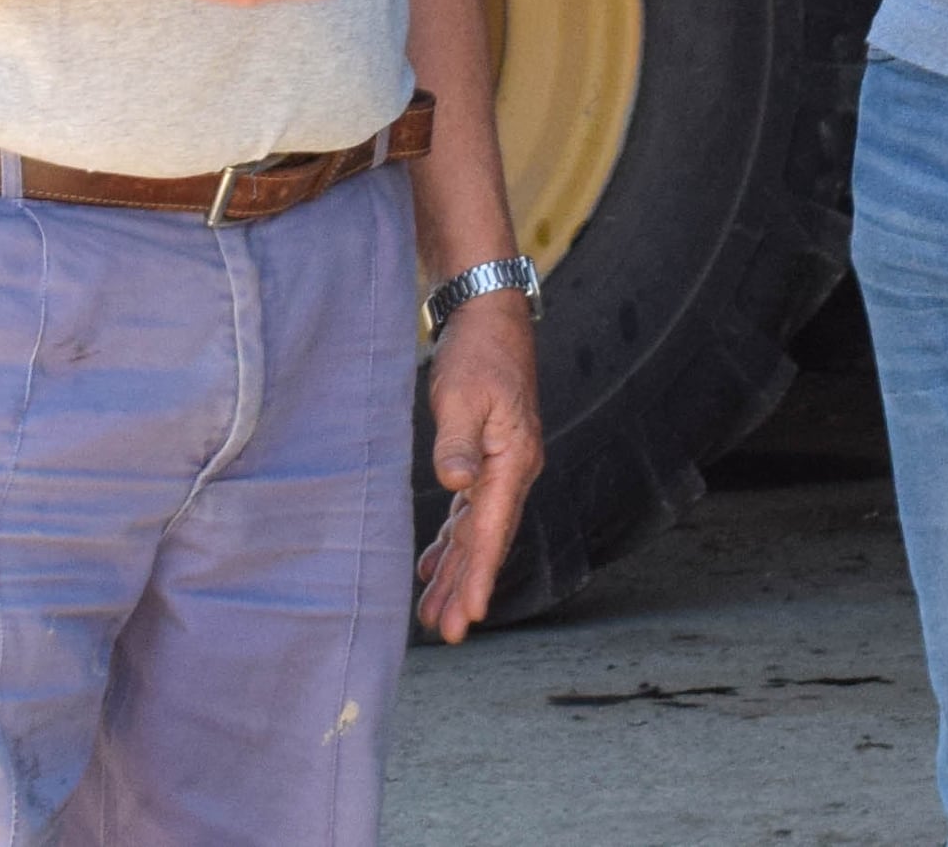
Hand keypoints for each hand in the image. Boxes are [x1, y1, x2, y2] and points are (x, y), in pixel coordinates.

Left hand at [413, 290, 541, 643]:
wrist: (488, 316)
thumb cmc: (477, 353)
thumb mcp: (462, 395)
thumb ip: (457, 443)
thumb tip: (455, 484)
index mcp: (513, 461)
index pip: (493, 531)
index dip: (480, 576)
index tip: (470, 616)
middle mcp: (514, 471)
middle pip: (487, 542)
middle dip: (467, 588)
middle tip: (445, 632)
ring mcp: (502, 467)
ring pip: (478, 533)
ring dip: (457, 572)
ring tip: (434, 613)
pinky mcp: (486, 459)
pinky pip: (471, 514)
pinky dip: (453, 542)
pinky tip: (434, 566)